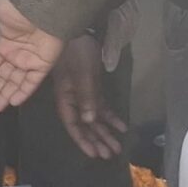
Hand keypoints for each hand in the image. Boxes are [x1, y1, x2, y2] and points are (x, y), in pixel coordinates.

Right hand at [0, 0, 64, 112]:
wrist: (44, 9)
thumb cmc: (20, 8)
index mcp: (4, 44)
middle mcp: (16, 56)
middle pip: (2, 78)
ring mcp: (29, 62)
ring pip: (14, 84)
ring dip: (4, 96)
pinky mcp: (42, 66)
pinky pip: (31, 83)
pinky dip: (22, 93)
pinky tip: (12, 103)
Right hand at [51, 34, 128, 161]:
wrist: (81, 30)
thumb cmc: (78, 51)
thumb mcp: (82, 74)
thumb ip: (86, 97)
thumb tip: (89, 121)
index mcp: (65, 96)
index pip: (73, 123)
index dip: (82, 140)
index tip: (94, 154)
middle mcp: (73, 98)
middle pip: (84, 124)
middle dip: (96, 140)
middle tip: (109, 155)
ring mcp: (83, 92)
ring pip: (94, 117)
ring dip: (105, 131)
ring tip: (116, 147)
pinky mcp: (93, 86)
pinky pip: (101, 106)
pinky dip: (111, 116)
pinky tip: (121, 126)